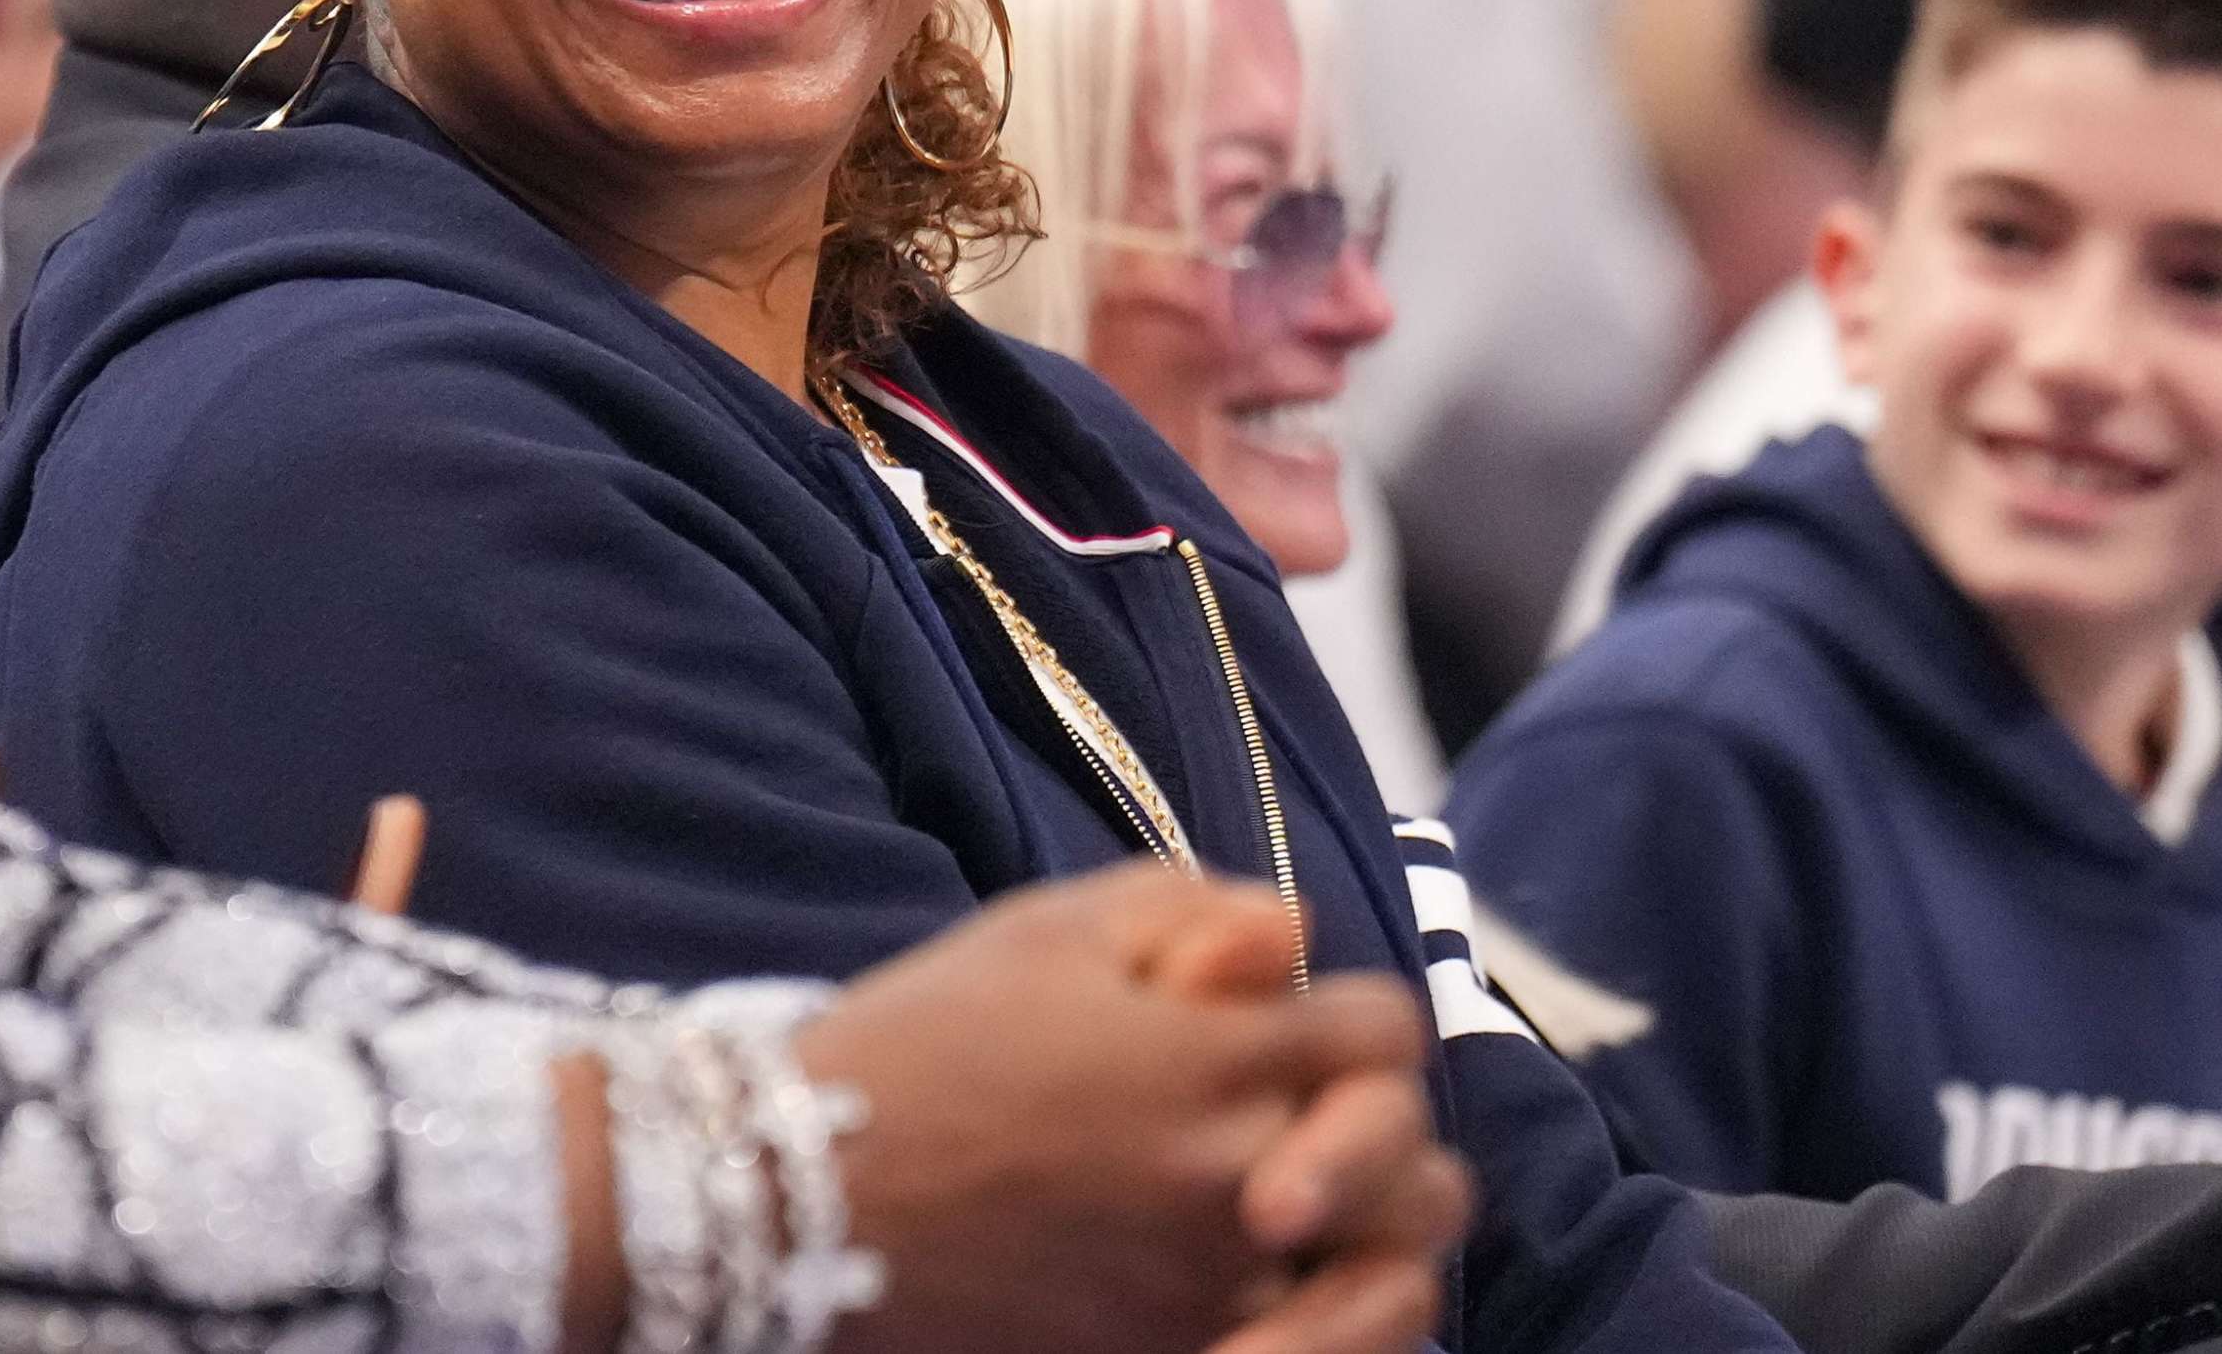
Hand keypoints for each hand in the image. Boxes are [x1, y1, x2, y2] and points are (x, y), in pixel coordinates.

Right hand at [799, 866, 1464, 1353]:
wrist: (799, 1193)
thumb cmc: (919, 1045)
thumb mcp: (1044, 933)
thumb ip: (1191, 909)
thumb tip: (1291, 940)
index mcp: (1221, 1058)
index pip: (1385, 1034)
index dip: (1357, 1019)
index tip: (1308, 1025)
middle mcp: (1241, 1182)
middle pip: (1422, 1171)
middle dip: (1389, 1140)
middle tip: (1331, 1132)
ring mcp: (1212, 1292)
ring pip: (1394, 1289)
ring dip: (1379, 1253)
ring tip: (1326, 1234)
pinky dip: (1319, 1336)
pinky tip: (1281, 1301)